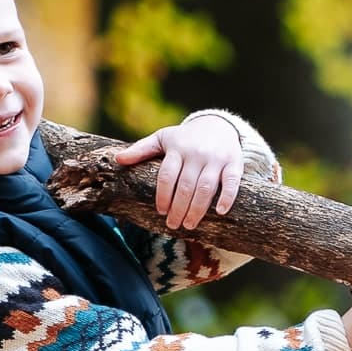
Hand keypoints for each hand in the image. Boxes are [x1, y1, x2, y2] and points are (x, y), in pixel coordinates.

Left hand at [112, 114, 245, 230]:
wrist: (218, 125)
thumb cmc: (185, 138)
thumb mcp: (162, 139)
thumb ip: (141, 150)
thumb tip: (117, 159)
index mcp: (177, 148)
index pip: (167, 176)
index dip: (163, 196)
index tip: (161, 211)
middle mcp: (197, 153)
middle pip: (185, 186)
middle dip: (178, 209)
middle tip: (173, 224)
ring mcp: (216, 158)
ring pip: (206, 187)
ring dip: (197, 209)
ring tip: (189, 225)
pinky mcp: (234, 163)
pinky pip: (232, 182)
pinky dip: (227, 197)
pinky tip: (220, 211)